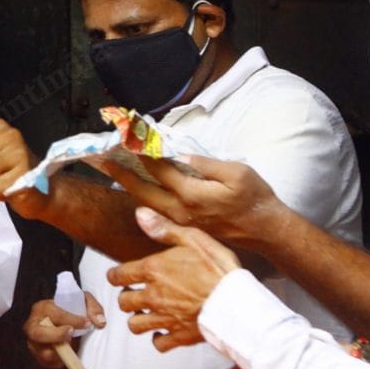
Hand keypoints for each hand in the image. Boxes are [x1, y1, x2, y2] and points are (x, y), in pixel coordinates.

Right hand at [22, 295, 105, 368]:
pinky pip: (48, 363)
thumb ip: (93, 308)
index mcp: (42, 308)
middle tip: (72, 334)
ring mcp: (33, 342)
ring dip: (61, 352)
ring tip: (73, 345)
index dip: (71, 319)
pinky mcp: (38, 356)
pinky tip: (70, 354)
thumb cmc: (72, 310)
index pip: (54, 314)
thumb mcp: (83, 301)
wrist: (65, 322)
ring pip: (44, 353)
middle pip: (39, 334)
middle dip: (57, 336)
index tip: (86, 323)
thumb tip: (100, 322)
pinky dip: (60, 361)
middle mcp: (32, 325)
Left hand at [101, 155, 286, 248]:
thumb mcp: (237, 173)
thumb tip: (180, 155)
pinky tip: (136, 189)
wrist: (264, 229)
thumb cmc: (254, 198)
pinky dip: (142, 198)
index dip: (143, 153)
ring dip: (129, 186)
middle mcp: (180, 210)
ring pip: (146, 202)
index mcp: (192, 194)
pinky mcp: (183, 227)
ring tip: (114, 171)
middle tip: (105, 160)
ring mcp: (180, 221)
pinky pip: (156, 211)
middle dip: (122, 174)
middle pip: (143, 190)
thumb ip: (206, 164)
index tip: (129, 139)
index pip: (160, 170)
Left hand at [107, 208, 240, 350]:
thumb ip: (164, 228)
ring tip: (146, 313)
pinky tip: (164, 332)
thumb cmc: (219, 269)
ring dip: (138, 319)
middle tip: (135, 294)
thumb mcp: (193, 239)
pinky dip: (158, 339)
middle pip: (123, 302)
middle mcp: (153, 296)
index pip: (118, 275)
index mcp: (153, 271)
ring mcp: (164, 318)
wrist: (237, 302)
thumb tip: (141, 214)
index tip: (117, 276)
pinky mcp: (178, 335)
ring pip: (134, 325)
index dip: (115, 276)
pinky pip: (158, 344)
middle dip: (126, 297)